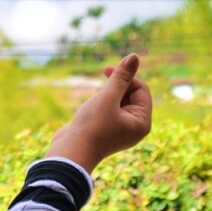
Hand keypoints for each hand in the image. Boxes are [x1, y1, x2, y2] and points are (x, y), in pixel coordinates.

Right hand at [46, 53, 152, 173]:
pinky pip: (106, 111)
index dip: (125, 77)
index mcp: (141, 122)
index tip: (105, 70)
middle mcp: (134, 127)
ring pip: (116, 102)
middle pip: (129, 95)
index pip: (141, 89)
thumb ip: (120, 77)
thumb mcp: (107, 97)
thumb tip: (134, 56)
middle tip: (97, 93)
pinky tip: (86, 113)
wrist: (70, 153)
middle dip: (112, 89)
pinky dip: (97, 106)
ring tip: (91, 108)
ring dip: (103, 98)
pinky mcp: (105, 131)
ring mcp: (120, 130)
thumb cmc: (91, 126)